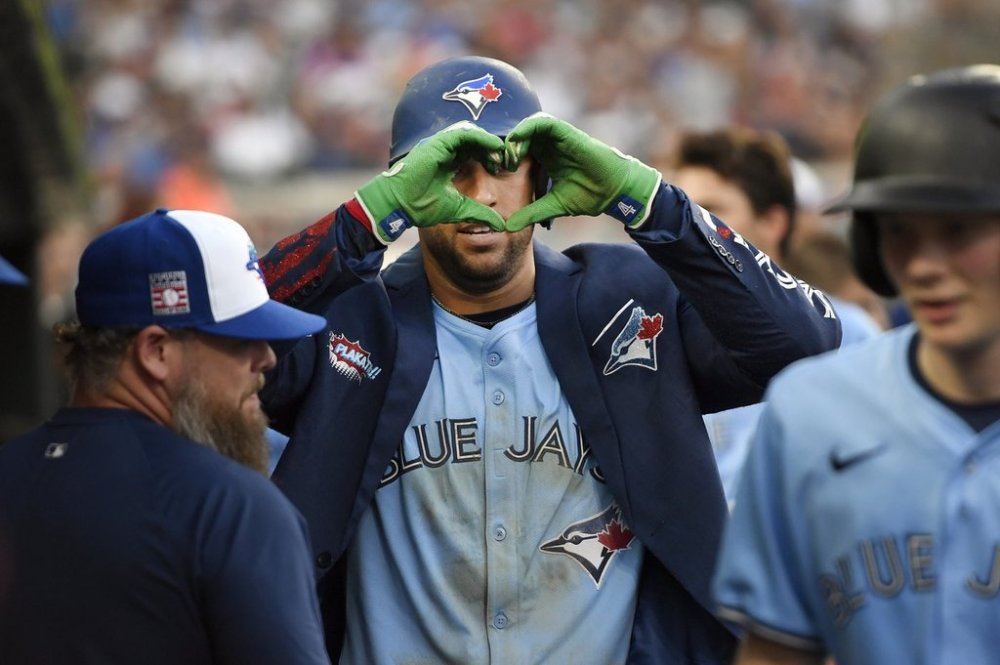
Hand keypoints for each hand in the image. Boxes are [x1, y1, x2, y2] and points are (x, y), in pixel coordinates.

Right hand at [355, 121, 506, 242]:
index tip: (501, 168)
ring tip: (501, 154)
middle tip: (506, 161)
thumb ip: (480, 213)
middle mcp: (444, 150)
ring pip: (471, 134)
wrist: (399, 206)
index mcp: (447, 162)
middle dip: (492, 149)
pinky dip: (481, 138)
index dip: (489, 157)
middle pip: (474, 141)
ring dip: (489, 142)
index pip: (473, 152)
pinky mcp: (437, 143)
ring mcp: (439, 145)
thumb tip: (501, 225)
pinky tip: (494, 147)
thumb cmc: (421, 207)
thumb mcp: (459, 210)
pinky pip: (464, 134)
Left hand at [502, 113, 660, 231]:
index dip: (504, 158)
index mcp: (545, 158)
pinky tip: (517, 144)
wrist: (613, 191)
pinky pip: (542, 122)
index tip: (495, 173)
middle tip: (497, 165)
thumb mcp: (552, 206)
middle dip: (505, 147)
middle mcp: (549, 145)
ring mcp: (558, 137)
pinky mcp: (566, 132)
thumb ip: (531, 213)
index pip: (518, 150)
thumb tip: (508, 227)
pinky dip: (526, 129)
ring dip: (514, 138)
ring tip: (508, 158)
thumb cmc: (588, 195)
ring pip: (527, 126)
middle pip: (519, 136)